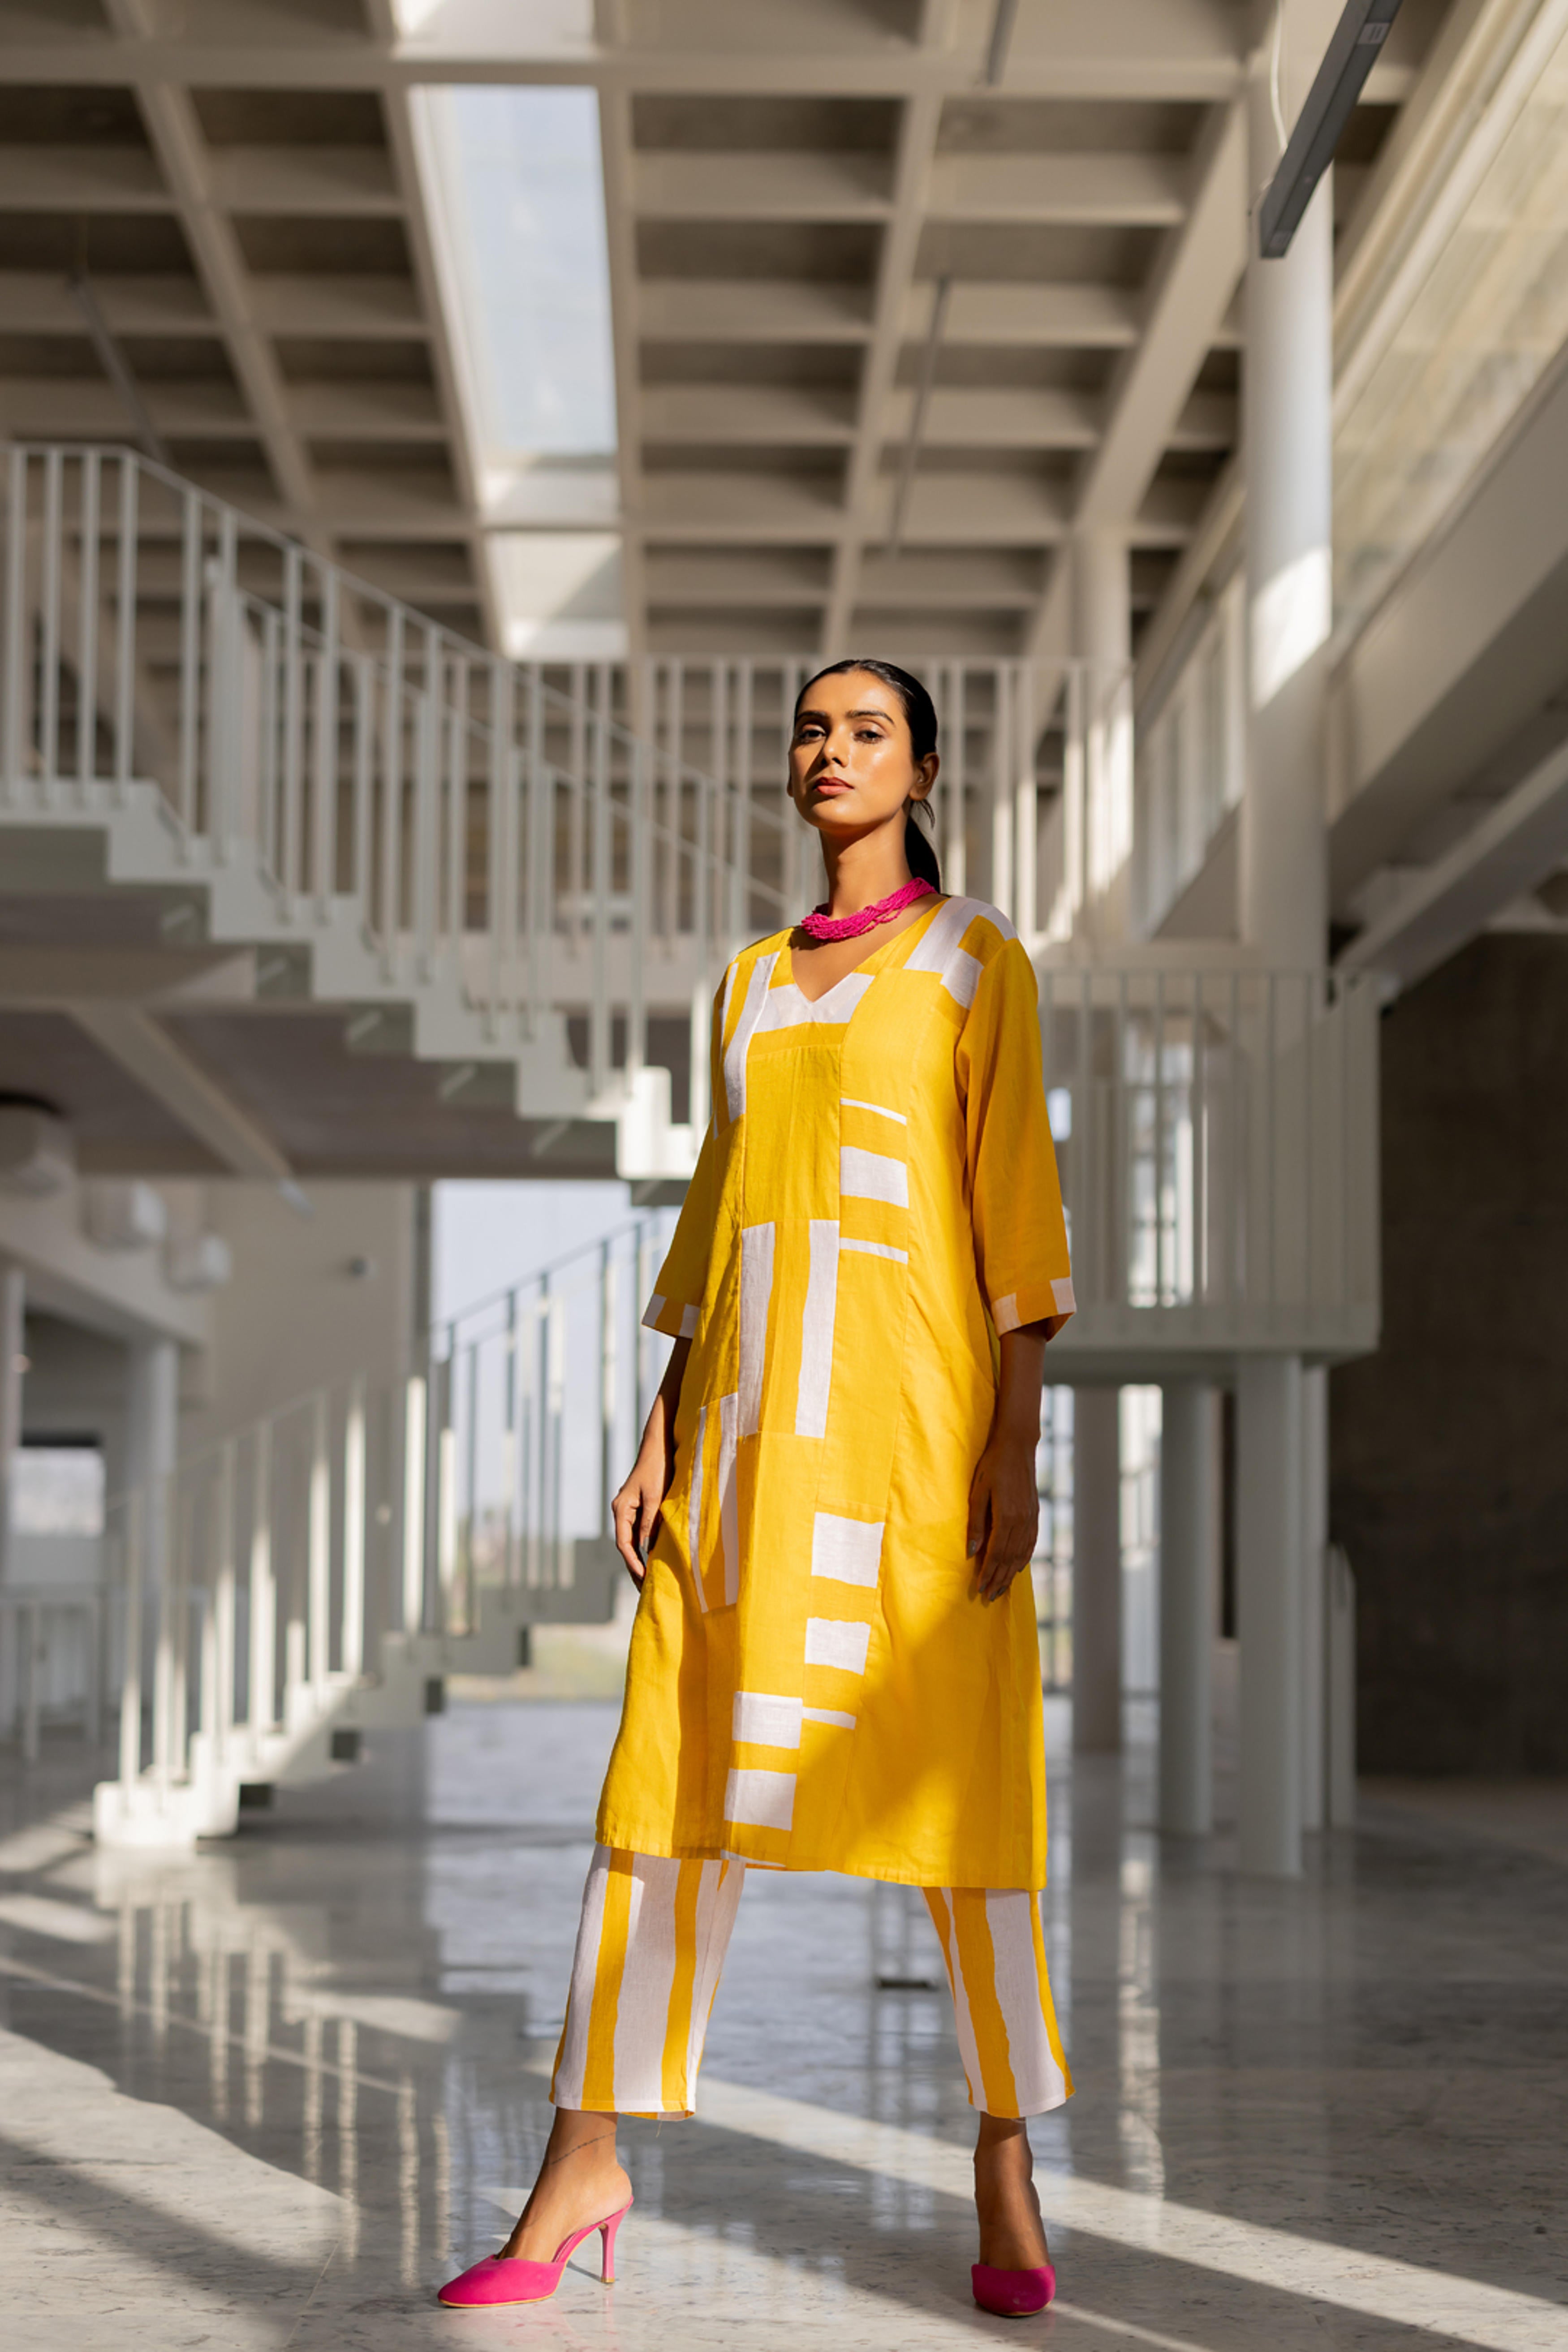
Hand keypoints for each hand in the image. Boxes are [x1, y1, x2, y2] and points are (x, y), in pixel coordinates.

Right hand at [610, 1337, 688, 1587]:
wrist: (659, 1445)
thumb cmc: (658, 1468)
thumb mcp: (656, 1496)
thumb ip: (650, 1522)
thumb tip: (647, 1549)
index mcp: (621, 1509)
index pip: (624, 1544)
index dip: (633, 1564)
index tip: (644, 1580)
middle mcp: (621, 1511)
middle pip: (625, 1546)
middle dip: (635, 1568)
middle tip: (645, 1590)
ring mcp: (629, 1510)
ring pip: (633, 1541)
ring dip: (640, 1560)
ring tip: (650, 1581)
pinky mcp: (639, 1507)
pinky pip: (640, 1532)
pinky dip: (646, 1547)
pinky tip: (656, 1559)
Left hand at [966, 1429, 1039, 1603]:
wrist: (1017, 1447)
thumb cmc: (992, 1466)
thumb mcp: (978, 1492)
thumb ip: (976, 1524)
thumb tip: (971, 1552)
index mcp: (1007, 1517)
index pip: (996, 1554)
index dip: (988, 1573)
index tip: (980, 1589)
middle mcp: (1022, 1521)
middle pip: (1010, 1559)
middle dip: (999, 1579)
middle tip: (989, 1597)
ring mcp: (1031, 1518)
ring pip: (1021, 1554)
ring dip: (1011, 1573)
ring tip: (1002, 1588)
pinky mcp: (1035, 1514)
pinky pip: (1031, 1543)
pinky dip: (1024, 1558)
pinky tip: (1019, 1567)